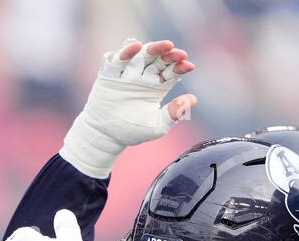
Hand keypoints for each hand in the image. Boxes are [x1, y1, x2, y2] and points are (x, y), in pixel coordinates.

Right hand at [60, 37, 197, 178]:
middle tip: (178, 52)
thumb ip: (175, 112)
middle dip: (168, 54)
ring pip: (141, 54)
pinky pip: (118, 59)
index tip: (189, 66)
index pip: (171, 71)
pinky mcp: (110, 74)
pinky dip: (125, 51)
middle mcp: (143, 76)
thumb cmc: (132, 131)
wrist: (105, 137)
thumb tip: (194, 99)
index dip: (180, 66)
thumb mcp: (158, 125)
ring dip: (153, 48)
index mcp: (157, 86)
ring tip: (165, 46)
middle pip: (158, 58)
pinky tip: (135, 47)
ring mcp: (126, 74)